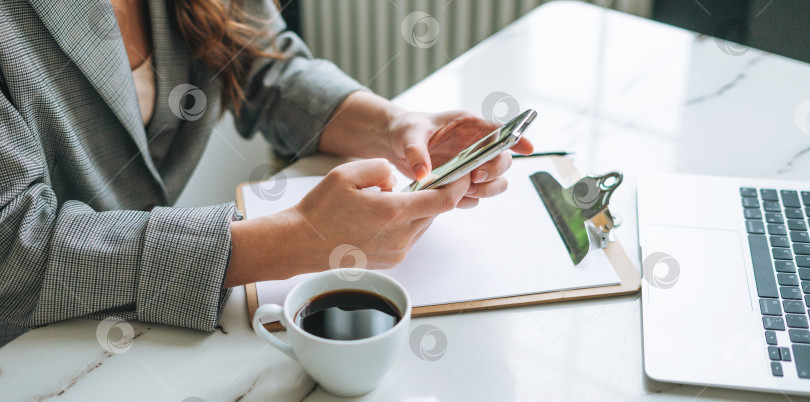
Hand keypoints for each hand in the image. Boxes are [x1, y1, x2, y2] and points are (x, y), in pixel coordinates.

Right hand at [225, 159, 469, 285]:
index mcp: (393, 213)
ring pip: (423, 225)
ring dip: (418, 210)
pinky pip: (410, 237)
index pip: (444, 201)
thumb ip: (381, 168)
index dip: (459, 185)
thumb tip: (397, 179)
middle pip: (435, 212)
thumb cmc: (320, 209)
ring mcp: (397, 252)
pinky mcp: (391, 261)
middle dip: (435, 195)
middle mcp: (400, 237)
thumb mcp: (347, 173)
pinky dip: (406, 223)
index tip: (464, 174)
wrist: (300, 243)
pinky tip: (384, 215)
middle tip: (428, 179)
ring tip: (394, 197)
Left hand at [385, 111, 533, 207]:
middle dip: (494, 172)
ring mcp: (472, 167)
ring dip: (485, 190)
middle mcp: (477, 146)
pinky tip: (451, 198)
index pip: (501, 130)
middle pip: (503, 161)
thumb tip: (423, 174)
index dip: (518, 139)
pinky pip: (474, 197)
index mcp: (470, 126)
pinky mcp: (461, 183)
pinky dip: (466, 201)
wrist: (395, 145)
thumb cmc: (406, 130)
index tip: (529, 148)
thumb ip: (416, 151)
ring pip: (495, 182)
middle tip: (474, 178)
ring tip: (463, 190)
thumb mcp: (409, 134)